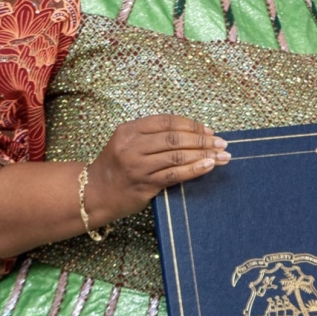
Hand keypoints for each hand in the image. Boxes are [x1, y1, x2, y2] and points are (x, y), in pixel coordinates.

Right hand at [87, 114, 229, 224]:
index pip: (167, 121)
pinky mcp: (144, 184)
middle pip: (175, 138)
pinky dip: (194, 169)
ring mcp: (137, 166)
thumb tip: (195, 132)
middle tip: (222, 143)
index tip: (209, 130)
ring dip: (204, 155)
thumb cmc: (117, 166)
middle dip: (203, 140)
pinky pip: (174, 175)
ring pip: (177, 156)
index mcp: (129, 130)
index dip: (192, 125)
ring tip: (223, 156)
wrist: (93, 193)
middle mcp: (132, 146)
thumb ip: (154, 135)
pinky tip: (209, 166)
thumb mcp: (128, 142)